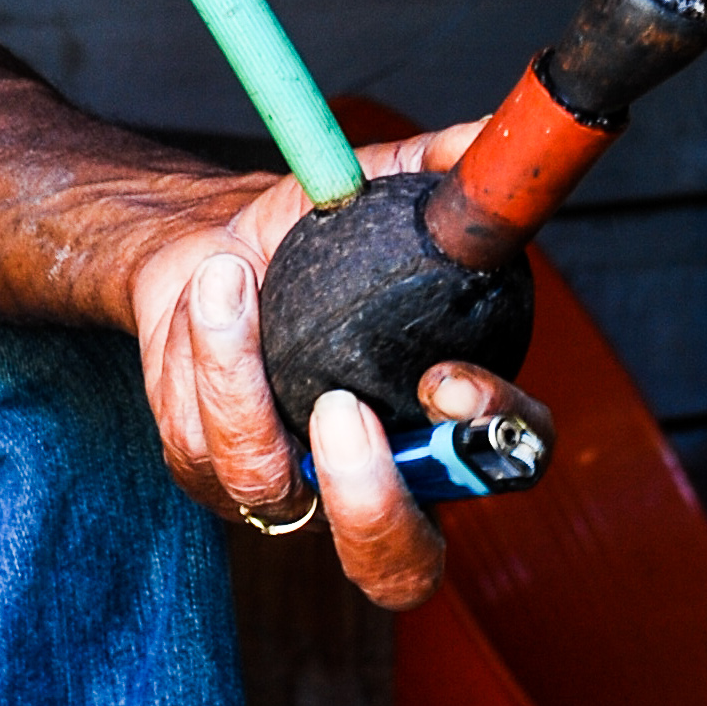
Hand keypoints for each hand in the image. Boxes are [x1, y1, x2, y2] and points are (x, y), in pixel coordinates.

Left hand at [128, 123, 554, 608]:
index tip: (447, 382)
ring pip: (268, 480)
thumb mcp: (376, 186)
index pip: (505, 464)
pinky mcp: (212, 475)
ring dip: (238, 374)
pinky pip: (200, 439)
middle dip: (372, 504)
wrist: (205, 244)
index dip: (491, 440)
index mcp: (446, 423)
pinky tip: (205, 290)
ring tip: (227, 276)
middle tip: (341, 413)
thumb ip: (438, 166)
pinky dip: (200, 352)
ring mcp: (293, 488)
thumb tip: (488, 137)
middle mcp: (378, 480)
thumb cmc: (308, 238)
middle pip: (398, 568)